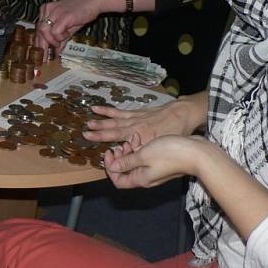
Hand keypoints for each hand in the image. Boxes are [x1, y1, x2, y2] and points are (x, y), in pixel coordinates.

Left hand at [35, 0, 101, 56]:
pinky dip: (60, 37)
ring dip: (52, 41)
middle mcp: (48, 9)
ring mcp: (55, 12)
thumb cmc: (81, 13)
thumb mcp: (68, 28)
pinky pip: (55, 32)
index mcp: (46, 10)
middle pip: (39, 31)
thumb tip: (56, 53)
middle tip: (46, 58)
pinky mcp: (63, 16)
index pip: (38, 29)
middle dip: (42, 46)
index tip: (41, 55)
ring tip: (60, 43)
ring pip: (44, 31)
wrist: (94, 2)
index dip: (38, 43)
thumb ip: (60, 39)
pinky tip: (67, 34)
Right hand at [83, 98, 198, 145]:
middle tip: (84, 133)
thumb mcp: (161, 145)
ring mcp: (135, 118)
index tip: (91, 142)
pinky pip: (120, 111)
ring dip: (101, 121)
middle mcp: (134, 127)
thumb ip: (143, 152)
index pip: (118, 141)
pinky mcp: (137, 112)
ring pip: (115, 119)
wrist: (183, 113)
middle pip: (113, 130)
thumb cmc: (174, 132)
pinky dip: (109, 110)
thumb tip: (127, 159)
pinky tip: (99, 108)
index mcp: (139, 137)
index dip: (104, 142)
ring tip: (88, 121)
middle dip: (98, 133)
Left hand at [104, 133, 205, 188]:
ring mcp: (154, 170)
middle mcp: (146, 177)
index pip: (118, 181)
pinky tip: (140, 138)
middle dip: (120, 157)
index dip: (110, 168)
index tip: (109, 153)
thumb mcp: (143, 155)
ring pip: (135, 162)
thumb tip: (113, 167)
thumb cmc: (171, 154)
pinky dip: (140, 148)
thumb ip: (127, 162)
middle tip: (121, 146)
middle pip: (125, 171)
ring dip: (130, 150)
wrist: (196, 153)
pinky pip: (145, 157)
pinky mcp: (161, 162)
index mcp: (140, 179)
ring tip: (132, 139)